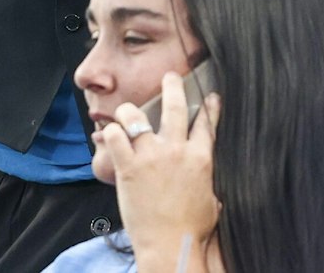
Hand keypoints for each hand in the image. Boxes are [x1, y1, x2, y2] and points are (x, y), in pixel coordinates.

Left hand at [97, 75, 220, 268]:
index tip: (210, 95)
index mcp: (201, 158)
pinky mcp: (128, 167)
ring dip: (129, 111)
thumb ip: (208, 182)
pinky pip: (115, 136)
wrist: (170, 246)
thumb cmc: (192, 230)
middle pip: (175, 105)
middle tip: (170, 77)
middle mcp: (176, 150)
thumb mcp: (212, 200)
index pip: (207, 123)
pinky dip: (112, 133)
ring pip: (135, 115)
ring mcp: (151, 156)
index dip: (210, 106)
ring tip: (126, 112)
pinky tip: (111, 135)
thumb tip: (210, 181)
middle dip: (173, 85)